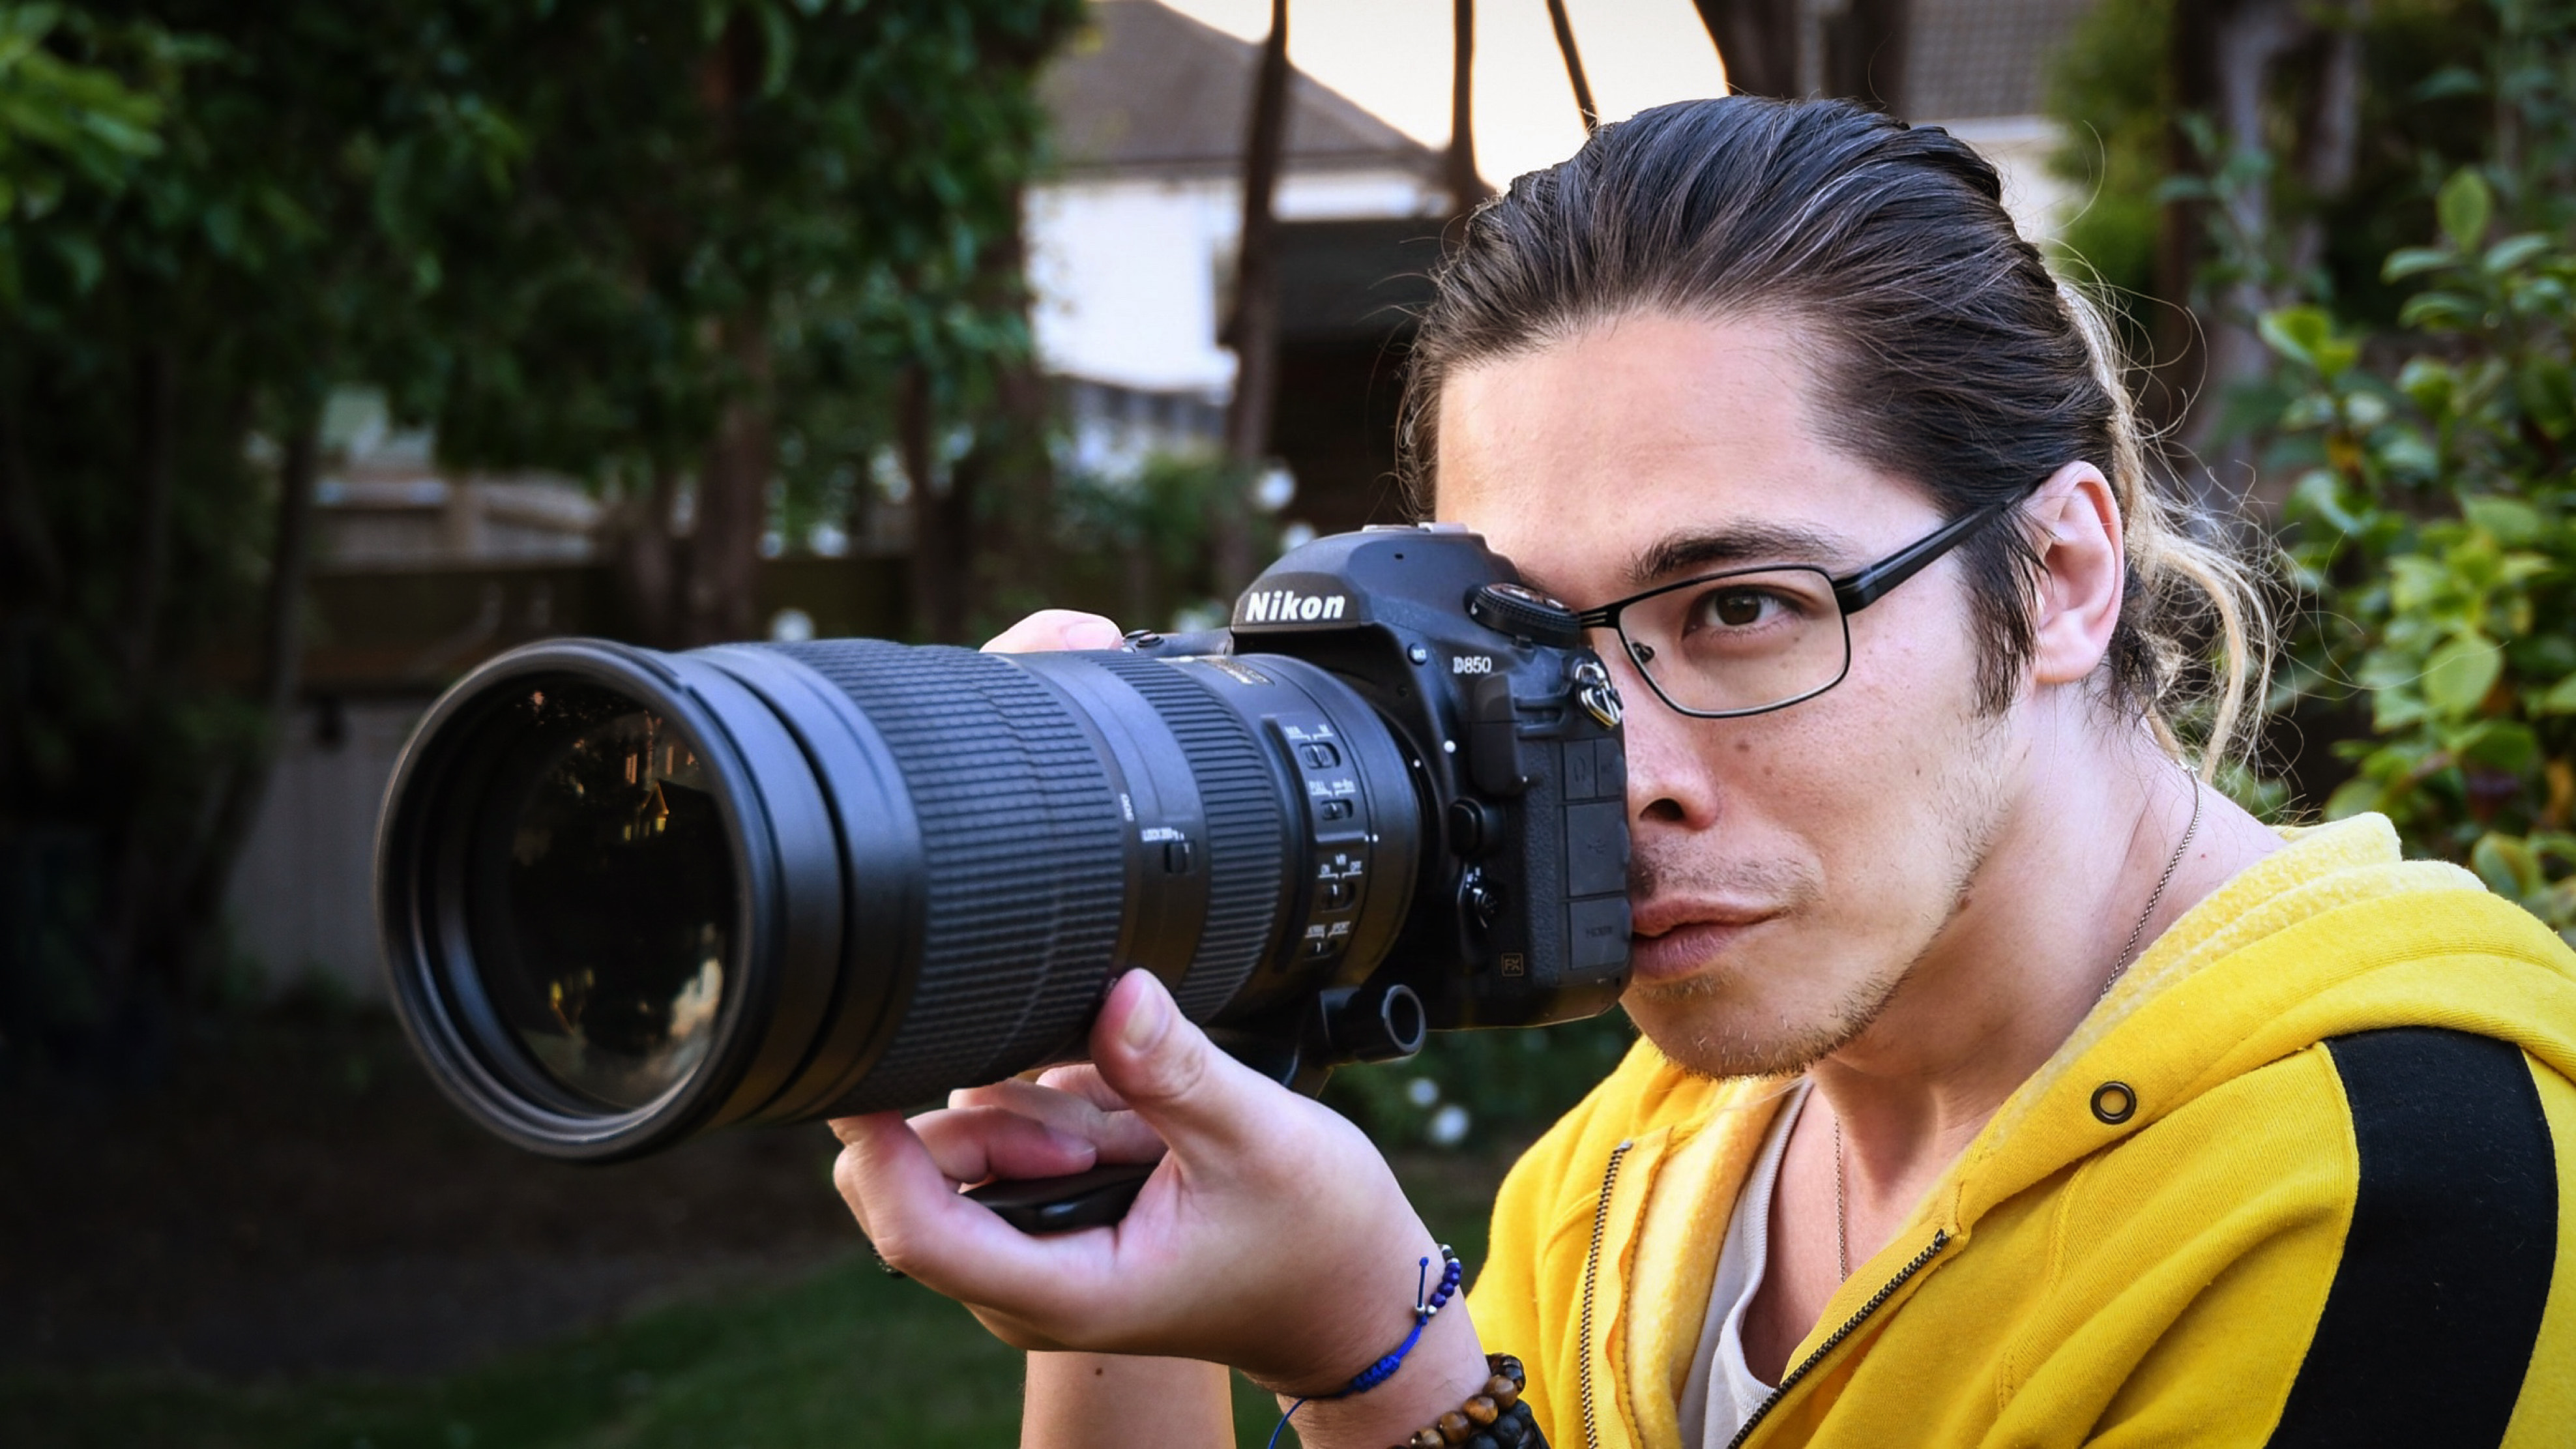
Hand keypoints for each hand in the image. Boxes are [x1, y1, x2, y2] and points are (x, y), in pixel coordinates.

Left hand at [830, 609, 1491, 1438]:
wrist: (1352, 1293)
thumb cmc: (1313, 1238)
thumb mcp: (1257, 1138)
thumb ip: (1175, 1068)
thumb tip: (1118, 991)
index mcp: (1062, 1291)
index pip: (914, 1229)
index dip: (879, 1146)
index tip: (871, 1070)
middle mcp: (1027, 1284)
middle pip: (923, 1178)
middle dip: (997, 1115)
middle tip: (1105, 1117)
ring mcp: (1035, 1255)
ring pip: (966, 1150)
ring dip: (1037, 1113)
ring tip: (1137, 1132)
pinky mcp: (1051, 1223)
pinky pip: (1010, 1143)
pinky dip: (1058, 1116)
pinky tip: (1131, 1129)